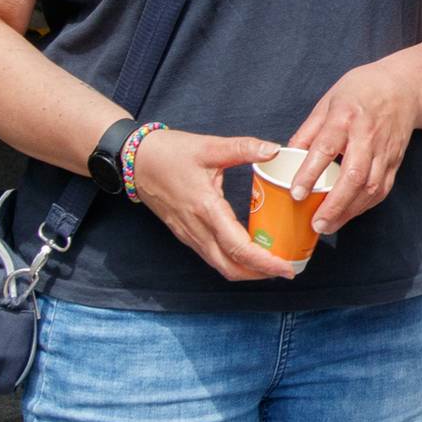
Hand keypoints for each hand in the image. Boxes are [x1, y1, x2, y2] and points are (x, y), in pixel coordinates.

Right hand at [130, 129, 297, 280]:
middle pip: (230, 266)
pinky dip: (232, 261)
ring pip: (219, 264)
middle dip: (259, 274)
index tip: (286, 268)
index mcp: (205, 208)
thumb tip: (274, 149)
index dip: (264, 262)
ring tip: (272, 264)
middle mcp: (196, 228)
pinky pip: (211, 256)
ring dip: (246, 270)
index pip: (238, 247)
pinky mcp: (184, 233)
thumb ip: (243, 148)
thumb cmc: (170, 153)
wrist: (134, 160)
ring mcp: (188, 234)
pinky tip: (248, 251)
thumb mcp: (209, 146)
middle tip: (286, 269)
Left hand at [286, 62, 421, 235]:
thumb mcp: (328, 101)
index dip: (310, 173)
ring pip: (371, 187)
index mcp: (345, 117)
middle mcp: (368, 136)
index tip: (296, 194)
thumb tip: (286, 155)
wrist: (404, 86)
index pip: (326, 148)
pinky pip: (382, 189)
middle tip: (316, 224)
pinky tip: (348, 214)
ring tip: (328, 226)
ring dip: (349, 211)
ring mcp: (385, 150)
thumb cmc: (361, 91)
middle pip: (354, 175)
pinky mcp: (395, 161)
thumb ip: (308, 130)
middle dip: (334, 204)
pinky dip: (364, 206)